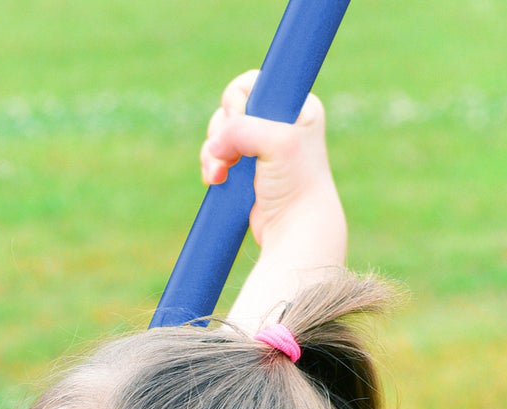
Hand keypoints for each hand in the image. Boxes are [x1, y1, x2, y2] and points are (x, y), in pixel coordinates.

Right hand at [199, 70, 342, 252]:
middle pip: (229, 109)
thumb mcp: (277, 142)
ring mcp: (258, 148)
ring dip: (211, 154)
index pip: (252, 83)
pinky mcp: (244, 171)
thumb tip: (214, 145)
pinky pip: (216, 157)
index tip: (241, 122)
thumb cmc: (296, 184)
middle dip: (220, 133)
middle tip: (231, 156)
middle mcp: (277, 122)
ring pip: (219, 135)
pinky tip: (215, 180)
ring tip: (219, 176)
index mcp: (294, 105)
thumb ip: (242, 128)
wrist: (294, 228)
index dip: (237, 101)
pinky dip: (211, 166)